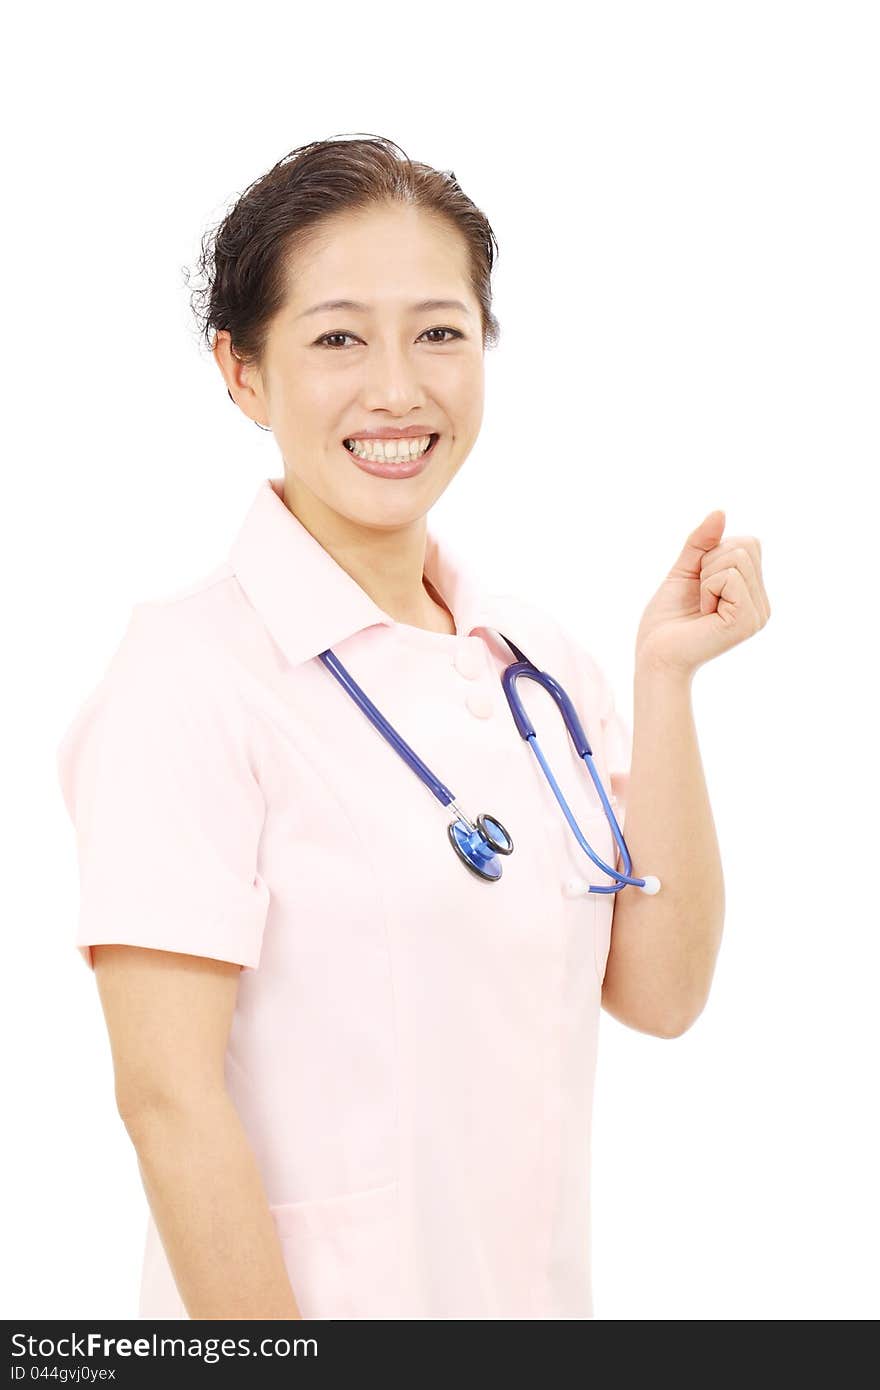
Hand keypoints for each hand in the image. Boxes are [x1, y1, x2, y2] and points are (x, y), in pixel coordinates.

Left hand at [635, 509, 770, 677]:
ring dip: (707, 576)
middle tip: (700, 595)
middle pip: (745, 545)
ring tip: (702, 606)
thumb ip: (701, 542)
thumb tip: (720, 512)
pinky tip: (704, 614)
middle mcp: (761, 603)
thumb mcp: (684, 570)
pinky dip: (707, 588)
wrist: (654, 655)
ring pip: (738, 557)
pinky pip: (731, 576)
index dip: (714, 553)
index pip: (748, 542)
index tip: (700, 583)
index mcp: (752, 591)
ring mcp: (758, 613)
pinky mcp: (747, 621)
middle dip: (710, 562)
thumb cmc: (667, 620)